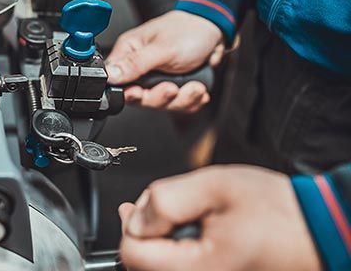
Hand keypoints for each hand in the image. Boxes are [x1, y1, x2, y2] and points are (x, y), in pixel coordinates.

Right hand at [106, 10, 223, 111]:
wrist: (215, 30)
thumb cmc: (188, 30)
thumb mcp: (161, 48)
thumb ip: (135, 64)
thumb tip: (110, 75)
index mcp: (128, 53)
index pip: (116, 82)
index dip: (129, 92)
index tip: (140, 93)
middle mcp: (139, 69)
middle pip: (140, 98)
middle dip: (161, 97)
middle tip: (172, 88)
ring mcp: (156, 80)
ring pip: (161, 104)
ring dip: (182, 99)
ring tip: (195, 87)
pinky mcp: (172, 86)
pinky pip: (177, 104)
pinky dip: (191, 100)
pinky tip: (198, 89)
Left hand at [118, 165, 320, 270]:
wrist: (317, 231)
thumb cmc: (278, 212)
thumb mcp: (217, 186)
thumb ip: (167, 200)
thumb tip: (136, 217)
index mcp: (199, 268)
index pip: (132, 254)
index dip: (133, 223)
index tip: (148, 206)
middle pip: (141, 262)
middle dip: (147, 228)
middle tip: (170, 204)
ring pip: (158, 264)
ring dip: (160, 236)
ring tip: (186, 214)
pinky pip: (178, 266)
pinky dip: (175, 245)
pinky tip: (190, 228)